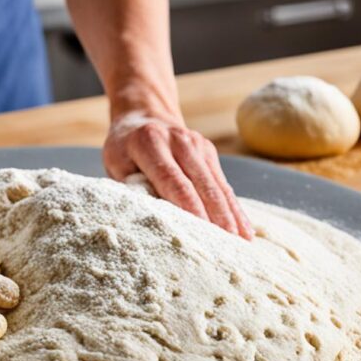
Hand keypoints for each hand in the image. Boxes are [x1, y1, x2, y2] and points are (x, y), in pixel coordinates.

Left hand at [103, 112, 252, 237]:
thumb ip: (131, 188)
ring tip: (242, 241)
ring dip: (231, 214)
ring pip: (217, 185)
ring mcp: (198, 145)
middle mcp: (178, 141)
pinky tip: (243, 228)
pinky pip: (223, 184)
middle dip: (216, 215)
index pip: (172, 180)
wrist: (145, 115)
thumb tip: (150, 219)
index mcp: (150, 143)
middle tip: (227, 245)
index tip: (201, 229)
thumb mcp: (117, 165)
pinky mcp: (210, 153)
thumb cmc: (125, 149)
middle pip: (201, 184)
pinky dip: (233, 207)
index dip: (188, 206)